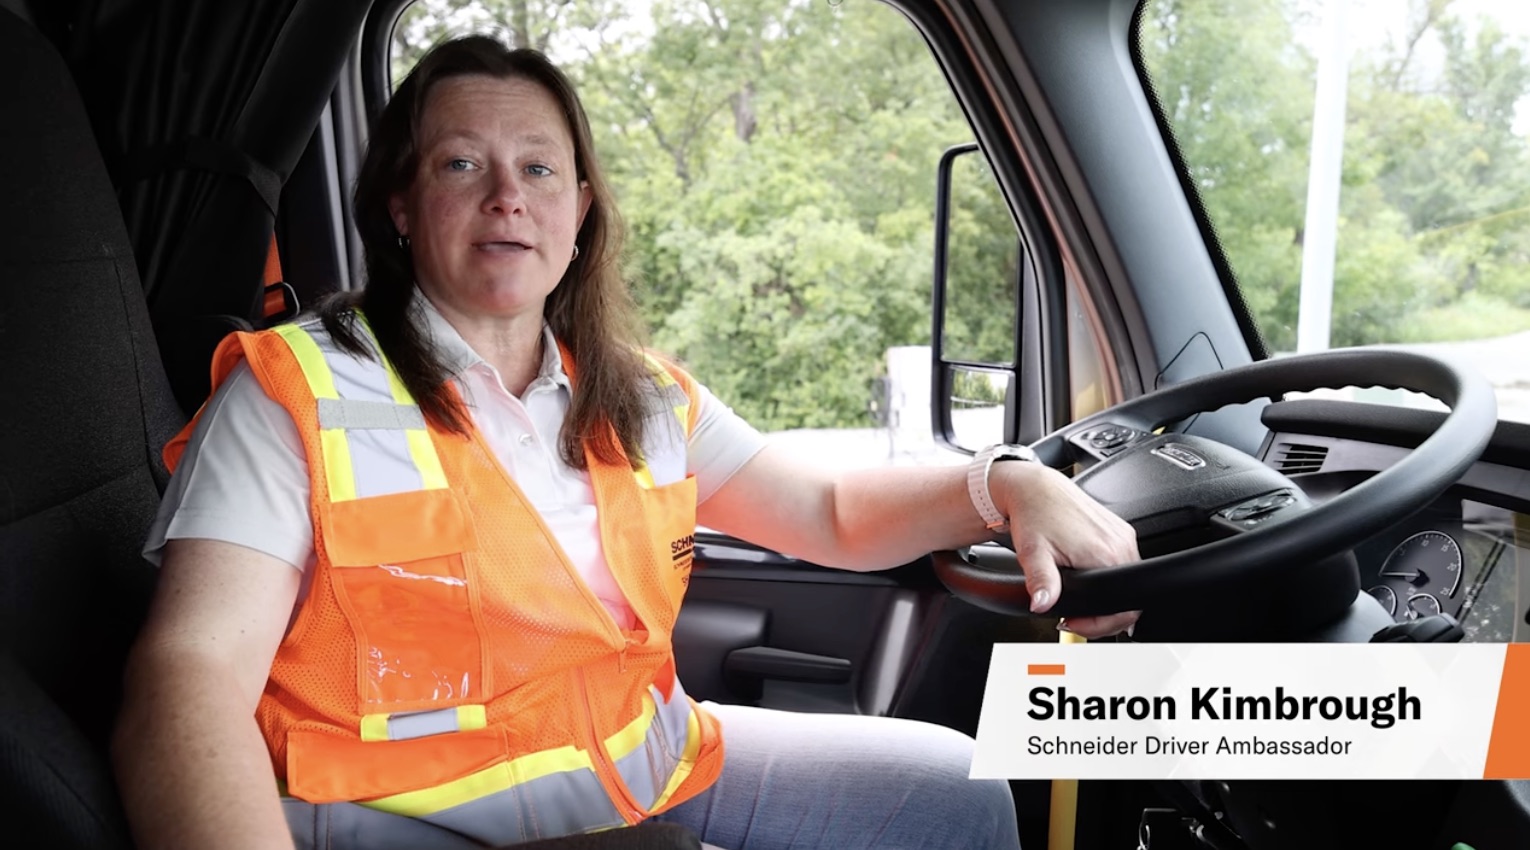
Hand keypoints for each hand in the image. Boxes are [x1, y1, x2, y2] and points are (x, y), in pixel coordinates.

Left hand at [989, 461, 1140, 637]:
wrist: (1035, 488)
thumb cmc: (1034, 514)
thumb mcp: (1033, 553)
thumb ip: (1042, 582)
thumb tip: (1042, 605)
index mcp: (1105, 552)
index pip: (1123, 608)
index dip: (1100, 624)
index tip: (1075, 623)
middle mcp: (1120, 544)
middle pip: (1127, 598)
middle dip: (1101, 614)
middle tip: (1074, 616)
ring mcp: (1122, 536)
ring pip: (1125, 580)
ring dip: (1105, 595)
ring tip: (1079, 597)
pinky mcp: (1119, 530)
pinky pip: (1122, 562)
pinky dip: (1107, 575)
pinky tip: (1086, 576)